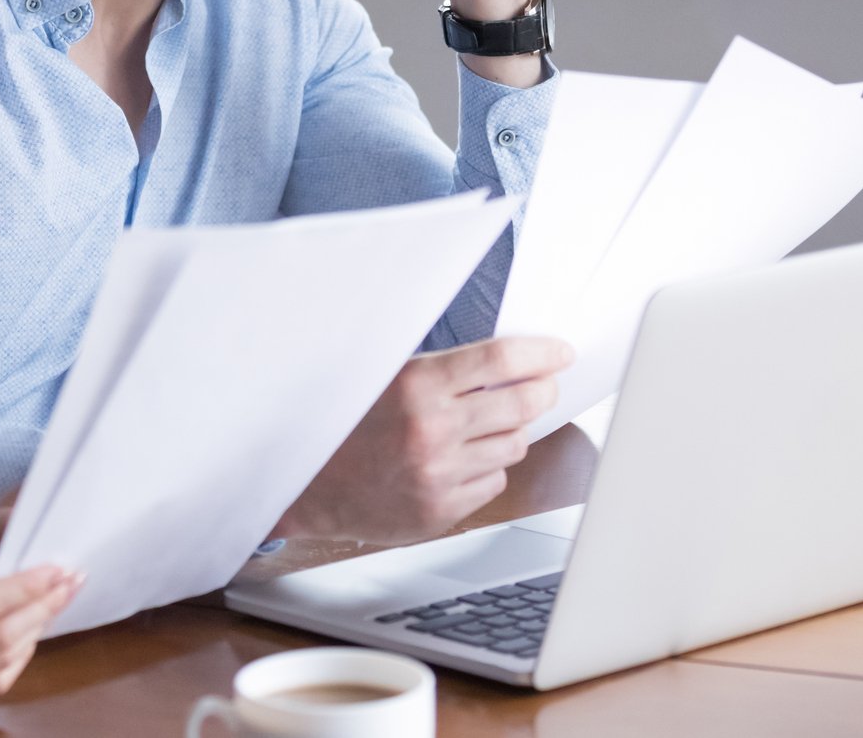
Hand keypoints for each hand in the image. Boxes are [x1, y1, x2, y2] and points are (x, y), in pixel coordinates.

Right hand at [276, 336, 571, 545]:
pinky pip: (493, 483)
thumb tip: (511, 364)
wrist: (303, 482)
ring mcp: (439, 474)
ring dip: (510, 431)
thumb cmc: (344, 421)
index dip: (542, 352)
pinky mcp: (441, 510)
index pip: (502, 361)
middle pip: (523, 404)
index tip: (559, 352)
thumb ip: (444, 371)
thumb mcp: (386, 377)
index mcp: (417, 386)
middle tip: (543, 384)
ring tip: (484, 425)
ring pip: (514, 446)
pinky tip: (460, 459)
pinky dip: (486, 468)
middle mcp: (432, 430)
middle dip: (542, 390)